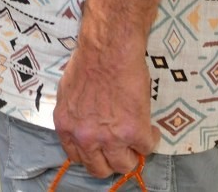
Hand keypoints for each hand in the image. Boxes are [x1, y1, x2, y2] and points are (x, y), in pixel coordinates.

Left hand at [52, 39, 157, 178]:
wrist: (109, 49)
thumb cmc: (88, 63)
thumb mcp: (67, 93)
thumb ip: (74, 116)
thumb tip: (83, 127)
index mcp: (67, 127)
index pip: (77, 158)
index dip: (93, 155)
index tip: (102, 149)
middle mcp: (85, 137)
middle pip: (99, 169)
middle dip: (111, 160)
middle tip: (121, 149)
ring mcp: (110, 137)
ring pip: (123, 165)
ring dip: (131, 154)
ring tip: (137, 140)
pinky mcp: (134, 132)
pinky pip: (146, 148)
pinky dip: (151, 140)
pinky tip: (150, 128)